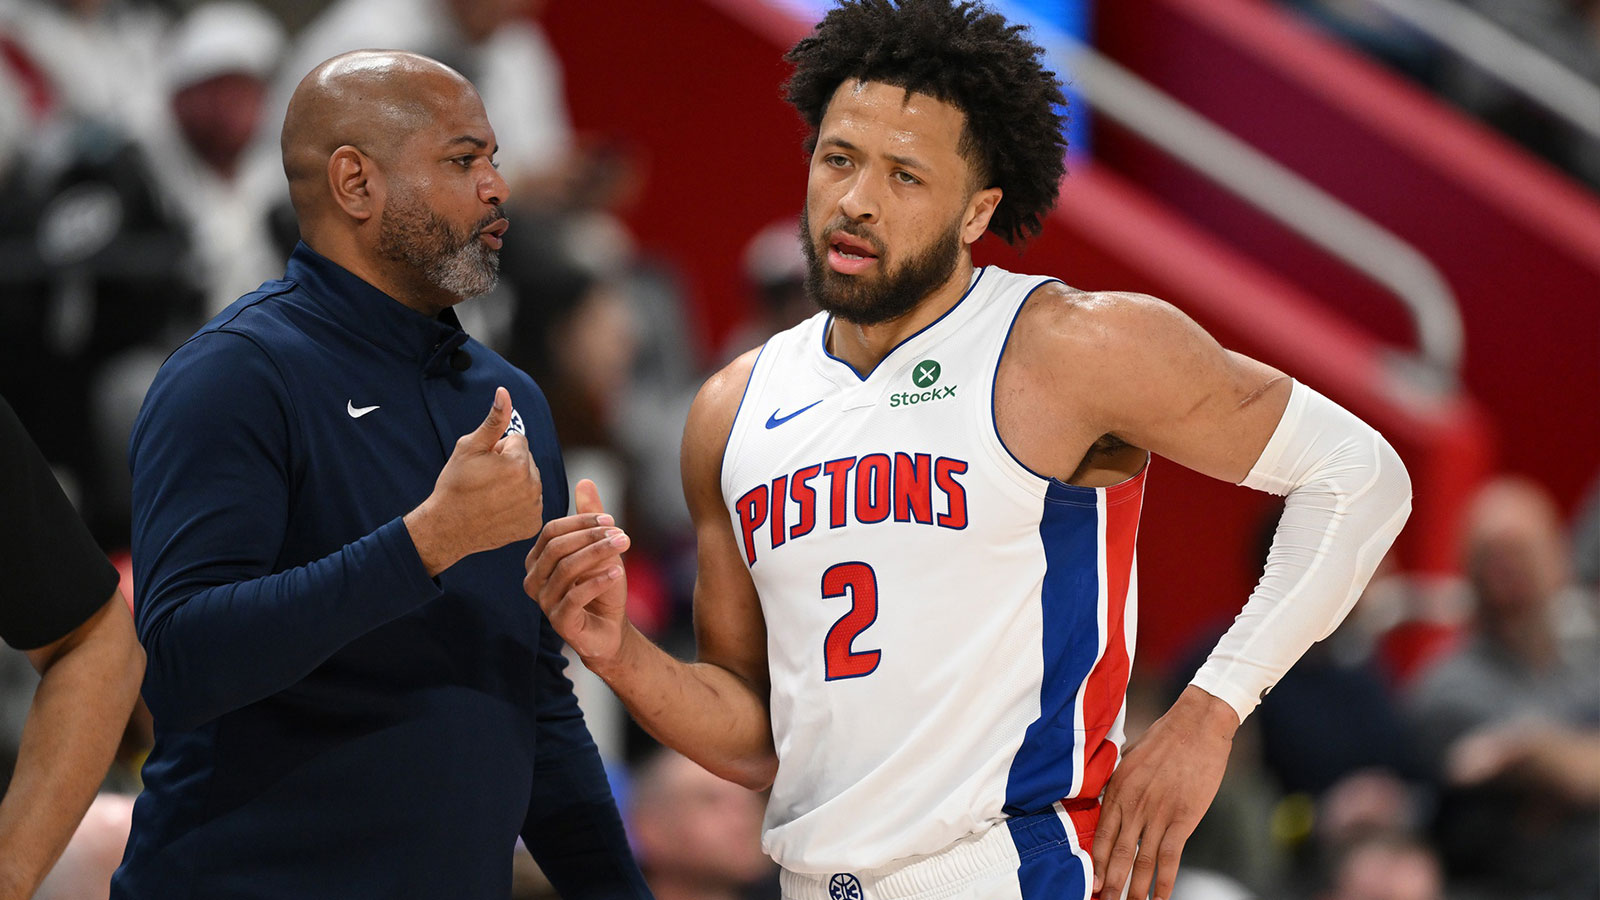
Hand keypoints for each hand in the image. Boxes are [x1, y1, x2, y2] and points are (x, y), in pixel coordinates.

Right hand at [405, 387, 543, 574]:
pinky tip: (499, 509)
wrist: (447, 527)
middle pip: (527, 461)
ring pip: (530, 482)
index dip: (497, 449)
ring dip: (516, 484)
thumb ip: (494, 420)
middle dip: (510, 465)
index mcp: (518, 463)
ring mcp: (535, 507)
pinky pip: (531, 503)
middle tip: (485, 480)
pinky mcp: (533, 523)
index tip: (483, 464)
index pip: (517, 441)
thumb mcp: (469, 447)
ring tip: (491, 495)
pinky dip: (519, 504)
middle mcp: (533, 486)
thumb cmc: (455, 484)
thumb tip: (505, 392)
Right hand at [523, 479, 631, 664]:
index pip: (551, 531)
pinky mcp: (560, 622)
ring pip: (566, 569)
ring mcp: (544, 602)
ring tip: (623, 546)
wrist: (611, 629)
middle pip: (556, 548)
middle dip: (590, 536)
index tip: (610, 519)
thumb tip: (585, 481)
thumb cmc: (601, 587)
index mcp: (538, 560)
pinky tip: (617, 573)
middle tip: (621, 533)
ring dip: (597, 554)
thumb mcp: (599, 548)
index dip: (580, 522)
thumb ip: (590, 518)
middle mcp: (534, 580)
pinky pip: (574, 597)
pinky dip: (597, 581)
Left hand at [1092, 685, 1237, 899]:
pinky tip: (1160, 898)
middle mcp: (1133, 804)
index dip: (1095, 864)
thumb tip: (1111, 803)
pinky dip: (1164, 882)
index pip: (1100, 836)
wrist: (1198, 725)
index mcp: (1117, 790)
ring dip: (1134, 889)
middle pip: (1116, 854)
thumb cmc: (1165, 739)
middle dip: (1109, 884)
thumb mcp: (1130, 758)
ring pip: (1141, 861)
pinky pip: (1170, 857)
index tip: (1090, 884)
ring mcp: (1157, 813)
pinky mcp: (1183, 818)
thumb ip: (1120, 784)